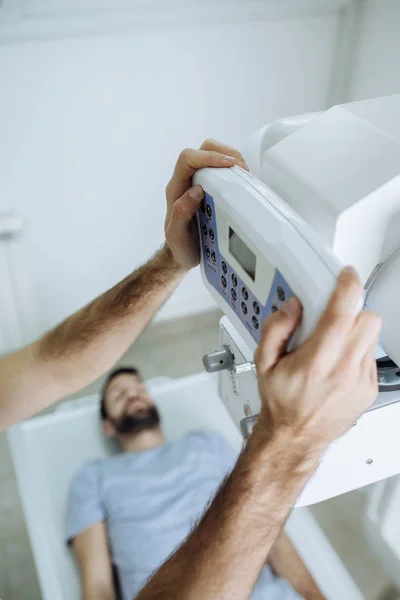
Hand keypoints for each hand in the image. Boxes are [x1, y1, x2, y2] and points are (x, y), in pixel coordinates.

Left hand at [164, 139, 247, 269]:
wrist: (183, 254)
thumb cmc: (180, 246)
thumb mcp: (176, 236)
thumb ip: (180, 213)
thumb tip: (195, 191)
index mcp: (176, 188)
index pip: (188, 158)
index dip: (209, 157)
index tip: (230, 165)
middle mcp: (187, 180)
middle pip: (203, 149)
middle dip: (224, 152)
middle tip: (242, 169)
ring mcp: (199, 181)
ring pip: (213, 153)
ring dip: (232, 158)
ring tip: (245, 175)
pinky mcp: (211, 186)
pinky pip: (222, 168)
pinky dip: (234, 169)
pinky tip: (243, 181)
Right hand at [254, 267, 381, 451]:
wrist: (295, 437)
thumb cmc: (281, 402)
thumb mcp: (263, 363)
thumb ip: (275, 329)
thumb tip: (292, 307)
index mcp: (316, 362)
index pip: (342, 314)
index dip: (348, 287)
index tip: (347, 276)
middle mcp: (343, 371)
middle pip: (367, 320)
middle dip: (353, 310)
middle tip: (335, 316)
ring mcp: (360, 382)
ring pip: (373, 335)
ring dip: (356, 330)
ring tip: (334, 343)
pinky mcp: (370, 389)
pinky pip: (371, 355)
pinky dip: (358, 351)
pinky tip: (338, 362)